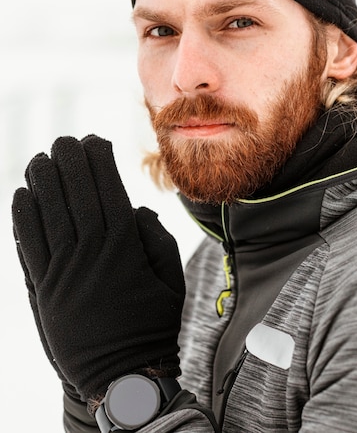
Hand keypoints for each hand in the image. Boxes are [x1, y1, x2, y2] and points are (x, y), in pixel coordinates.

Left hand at [12, 135, 184, 402]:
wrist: (125, 378)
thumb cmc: (154, 325)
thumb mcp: (172, 281)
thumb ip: (157, 241)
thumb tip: (136, 211)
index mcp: (124, 250)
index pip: (108, 191)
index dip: (99, 162)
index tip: (95, 140)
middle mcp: (90, 256)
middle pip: (75, 196)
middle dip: (69, 162)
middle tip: (64, 140)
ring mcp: (63, 273)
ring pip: (49, 215)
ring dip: (43, 182)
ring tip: (40, 158)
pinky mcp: (44, 291)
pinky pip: (28, 246)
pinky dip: (23, 218)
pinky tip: (22, 195)